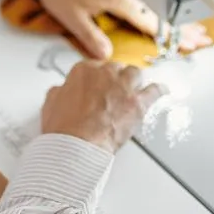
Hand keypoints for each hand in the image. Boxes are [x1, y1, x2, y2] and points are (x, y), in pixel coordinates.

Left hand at [0, 0, 211, 59]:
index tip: (185, 44)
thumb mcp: (73, 18)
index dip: (169, 36)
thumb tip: (108, 55)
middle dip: (181, 28)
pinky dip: (157, 15)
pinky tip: (163, 23)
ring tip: (190, 32)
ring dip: (172, 22)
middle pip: (159, 14)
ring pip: (153, 9)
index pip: (150, 21)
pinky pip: (143, 5)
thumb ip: (92, 38)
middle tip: (201, 38)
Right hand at [40, 60, 164, 151]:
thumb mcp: (51, 103)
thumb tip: (64, 91)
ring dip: (134, 82)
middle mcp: (106, 73)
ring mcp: (124, 87)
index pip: (95, 67)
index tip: (98, 87)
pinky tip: (162, 90)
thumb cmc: (63, 128)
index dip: (97, 80)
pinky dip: (159, 90)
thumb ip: (61, 91)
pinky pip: (155, 91)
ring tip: (132, 91)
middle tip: (113, 93)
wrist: (76, 145)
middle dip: (115, 80)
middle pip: (116, 69)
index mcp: (83, 70)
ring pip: (135, 74)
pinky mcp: (138, 103)